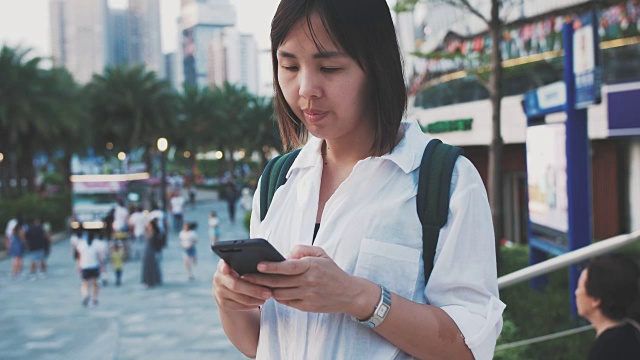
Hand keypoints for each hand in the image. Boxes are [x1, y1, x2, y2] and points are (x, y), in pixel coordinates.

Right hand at [212, 259, 272, 310]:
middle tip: (268, 292)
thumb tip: (264, 264)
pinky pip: (239, 306)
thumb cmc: (240, 272)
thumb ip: (246, 264)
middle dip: (253, 290)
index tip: (228, 269)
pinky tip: (260, 301)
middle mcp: (218, 278)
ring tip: (267, 296)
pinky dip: (251, 304)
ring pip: (239, 298)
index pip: (222, 265)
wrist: (228, 287)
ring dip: (255, 298)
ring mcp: (219, 292)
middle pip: (235, 285)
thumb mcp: (240, 265)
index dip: (224, 267)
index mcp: (223, 266)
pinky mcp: (223, 303)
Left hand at [241, 245, 361, 314]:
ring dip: (266, 289)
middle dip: (260, 280)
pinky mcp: (307, 307)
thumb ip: (302, 250)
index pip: (288, 267)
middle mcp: (309, 282)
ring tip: (254, 284)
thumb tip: (286, 255)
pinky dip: (277, 296)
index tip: (258, 265)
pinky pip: (287, 302)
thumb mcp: (321, 253)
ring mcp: (308, 296)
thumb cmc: (331, 271)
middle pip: (280, 282)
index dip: (272, 267)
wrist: (349, 293)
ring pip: (280, 293)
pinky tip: (270, 291)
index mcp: (312, 266)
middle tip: (245, 277)